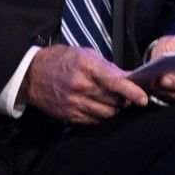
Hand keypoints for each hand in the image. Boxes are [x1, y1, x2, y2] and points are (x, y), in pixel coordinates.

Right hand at [23, 45, 150, 123]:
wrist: (31, 75)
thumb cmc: (60, 60)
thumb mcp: (85, 54)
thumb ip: (108, 67)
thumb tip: (129, 77)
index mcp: (85, 66)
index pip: (115, 82)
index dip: (132, 92)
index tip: (143, 98)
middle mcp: (79, 86)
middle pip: (113, 100)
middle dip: (124, 99)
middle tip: (126, 95)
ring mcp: (73, 103)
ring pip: (106, 113)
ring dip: (114, 109)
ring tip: (111, 101)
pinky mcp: (68, 115)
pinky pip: (93, 120)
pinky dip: (100, 115)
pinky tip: (98, 106)